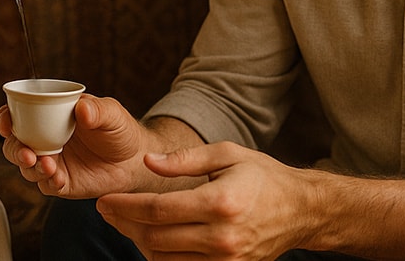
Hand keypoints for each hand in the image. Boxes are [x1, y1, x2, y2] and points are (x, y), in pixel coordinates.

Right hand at [0, 94, 149, 198]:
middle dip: (15, 150)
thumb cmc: (119, 129)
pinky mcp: (60, 183)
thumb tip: (82, 109)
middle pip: (15, 145)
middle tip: (28, 154)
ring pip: (27, 167)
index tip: (6, 123)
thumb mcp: (112, 114)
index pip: (18, 116)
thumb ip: (98, 110)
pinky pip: (46, 185)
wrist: (135, 160)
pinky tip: (59, 179)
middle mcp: (44, 140)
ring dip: (32, 168)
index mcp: (49, 116)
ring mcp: (51, 162)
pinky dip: (49, 182)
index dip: (5, 118)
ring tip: (49, 166)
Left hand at [96, 142, 308, 260]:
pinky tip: (152, 238)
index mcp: (221, 203)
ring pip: (165, 259)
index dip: (126, 206)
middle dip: (125, 223)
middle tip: (107, 210)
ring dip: (140, 241)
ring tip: (127, 222)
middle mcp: (222, 237)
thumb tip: (148, 162)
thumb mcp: (227, 154)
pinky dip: (162, 256)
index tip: (104, 200)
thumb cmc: (263, 177)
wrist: (300, 211)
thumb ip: (185, 158)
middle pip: (156, 237)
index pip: (158, 209)